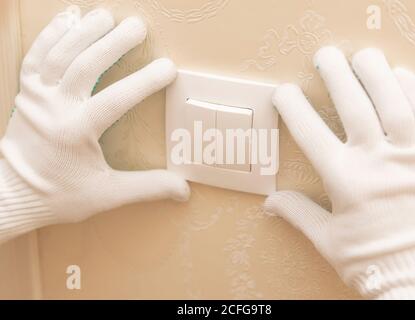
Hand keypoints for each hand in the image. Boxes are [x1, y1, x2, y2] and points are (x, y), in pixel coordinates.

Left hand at [0, 7, 188, 240]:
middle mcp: (54, 109)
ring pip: (60, 54)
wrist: (12, 196)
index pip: (116, 99)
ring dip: (84, 31)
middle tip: (138, 26)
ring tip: (107, 15)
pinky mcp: (25, 93)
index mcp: (77, 132)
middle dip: (113, 42)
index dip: (144, 81)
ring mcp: (35, 98)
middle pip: (86, 65)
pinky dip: (51, 34)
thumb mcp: (107, 195)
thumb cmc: (59, 195)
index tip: (168, 68)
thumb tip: (183, 189)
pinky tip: (68, 17)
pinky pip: (35, 55)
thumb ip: (147, 188)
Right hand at [265, 47, 414, 298]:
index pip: (311, 133)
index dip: (294, 108)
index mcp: (345, 181)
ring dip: (375, 74)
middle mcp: (377, 161)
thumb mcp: (328, 240)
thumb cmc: (374, 261)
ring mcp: (410, 156)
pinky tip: (401, 76)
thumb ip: (298, 214)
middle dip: (336, 75)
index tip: (283, 92)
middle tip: (324, 55)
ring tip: (362, 55)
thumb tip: (270, 202)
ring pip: (393, 102)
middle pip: (354, 106)